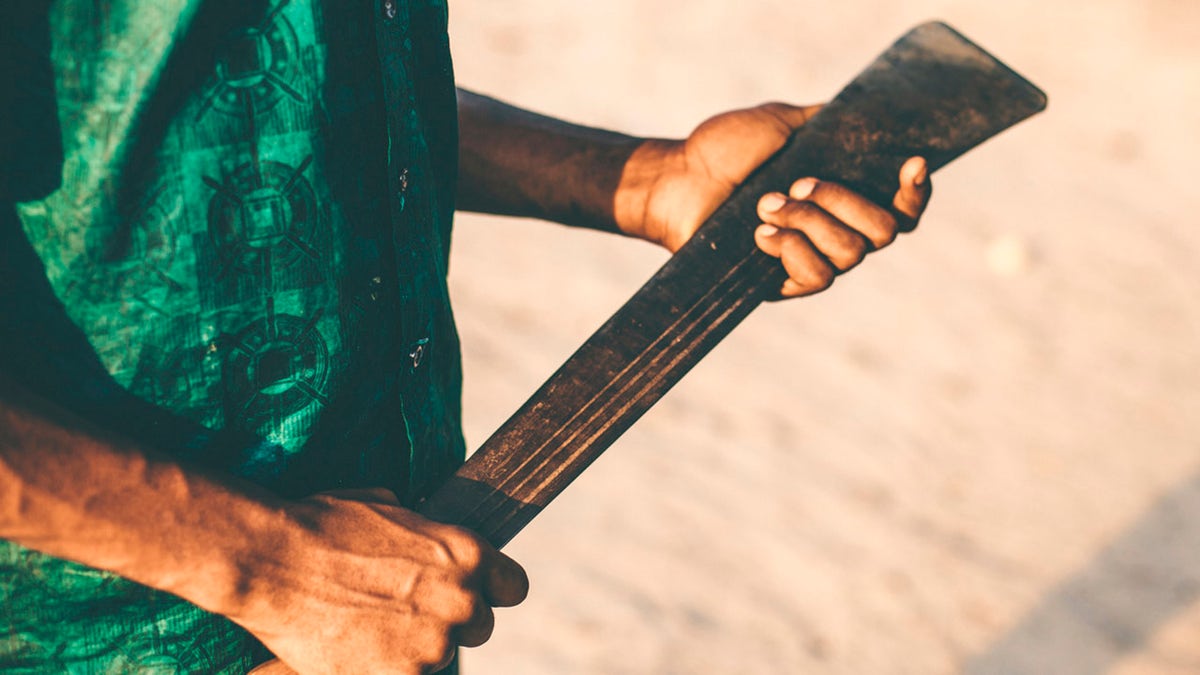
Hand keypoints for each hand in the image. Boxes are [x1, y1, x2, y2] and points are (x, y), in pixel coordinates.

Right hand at [236, 488, 527, 674]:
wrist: (272, 562)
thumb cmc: (321, 526)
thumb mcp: (388, 508)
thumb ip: (425, 534)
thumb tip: (428, 537)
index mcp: (466, 554)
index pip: (513, 587)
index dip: (492, 592)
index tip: (476, 595)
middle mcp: (460, 602)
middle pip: (479, 628)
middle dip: (449, 622)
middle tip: (407, 614)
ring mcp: (432, 646)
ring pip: (439, 657)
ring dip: (414, 649)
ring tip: (370, 628)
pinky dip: (387, 669)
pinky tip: (358, 650)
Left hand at [616, 102, 931, 296]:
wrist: (677, 180)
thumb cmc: (722, 150)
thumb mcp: (780, 124)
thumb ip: (826, 124)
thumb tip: (868, 117)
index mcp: (843, 194)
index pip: (901, 206)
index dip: (917, 192)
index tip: (911, 164)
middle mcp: (835, 230)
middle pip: (884, 233)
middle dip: (845, 202)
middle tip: (798, 182)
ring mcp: (811, 260)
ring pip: (850, 255)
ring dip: (809, 222)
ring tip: (766, 203)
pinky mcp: (782, 285)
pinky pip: (815, 279)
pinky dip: (791, 251)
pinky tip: (760, 234)